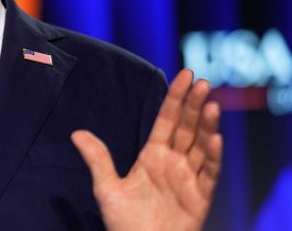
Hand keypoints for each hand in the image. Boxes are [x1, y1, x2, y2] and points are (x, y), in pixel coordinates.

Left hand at [71, 69, 221, 230]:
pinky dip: (213, 156)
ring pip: (201, 146)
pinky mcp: (200, 198)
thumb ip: (98, 159)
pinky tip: (215, 138)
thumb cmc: (124, 224)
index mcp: (152, 156)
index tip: (185, 75)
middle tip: (201, 82)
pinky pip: (209, 173)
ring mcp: (188, 179)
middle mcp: (173, 163)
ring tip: (211, 104)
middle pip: (186, 128)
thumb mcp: (107, 189)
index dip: (176, 98)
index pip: (167, 120)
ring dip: (207, 125)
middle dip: (194, 105)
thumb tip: (77, 133)